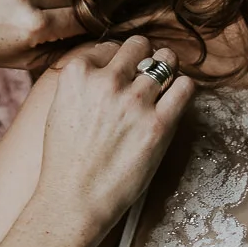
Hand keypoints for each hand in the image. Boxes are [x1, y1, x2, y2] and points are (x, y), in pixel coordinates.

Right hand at [32, 36, 194, 233]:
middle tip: (148, 74)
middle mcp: (107, 81)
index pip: (110, 46)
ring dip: (168, 69)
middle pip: (139, 46)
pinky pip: (185, 87)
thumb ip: (83, 84)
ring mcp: (134, 101)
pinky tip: (177, 98)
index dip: (119, 59)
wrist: (74, 200)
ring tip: (166, 84)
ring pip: (166, 61)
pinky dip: (184, 88)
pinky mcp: (159, 124)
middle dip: (145, 57)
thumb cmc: (66, 161)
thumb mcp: (61, 108)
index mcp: (77, 73)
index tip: (124, 73)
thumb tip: (109, 69)